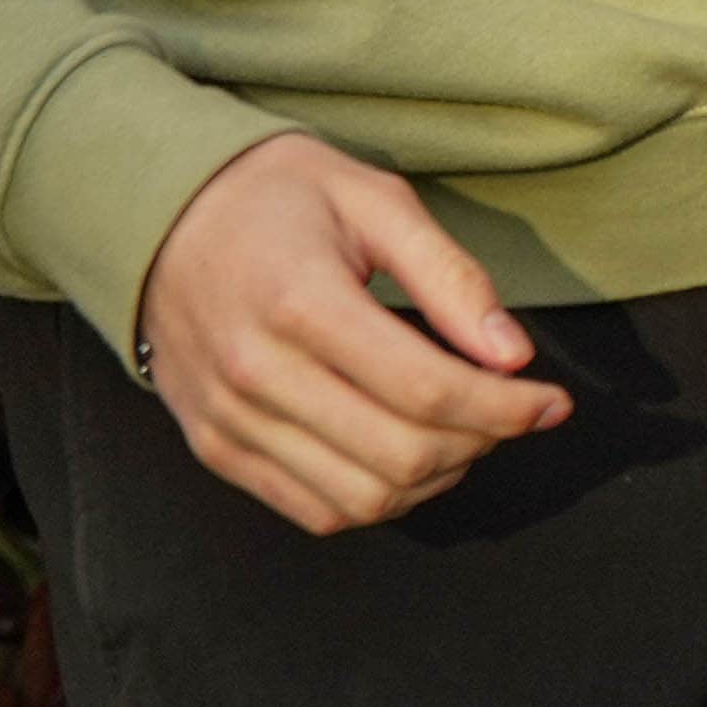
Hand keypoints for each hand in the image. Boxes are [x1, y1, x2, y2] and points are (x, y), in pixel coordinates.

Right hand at [134, 128, 568, 534]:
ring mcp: (230, 420)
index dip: (509, 408)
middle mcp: (256, 373)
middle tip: (507, 410)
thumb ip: (448, 275)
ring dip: (435, 478)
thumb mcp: (372, 199)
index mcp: (300, 302)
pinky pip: (316, 511)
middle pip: (404, 455)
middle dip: (482, 443)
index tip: (551, 401)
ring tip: (459, 431)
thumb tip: (512, 354)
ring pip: (365, 498)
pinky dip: (377, 498)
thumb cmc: (272, 196)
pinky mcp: (216, 448)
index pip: (429, 392)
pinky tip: (402, 454)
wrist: (155, 213)